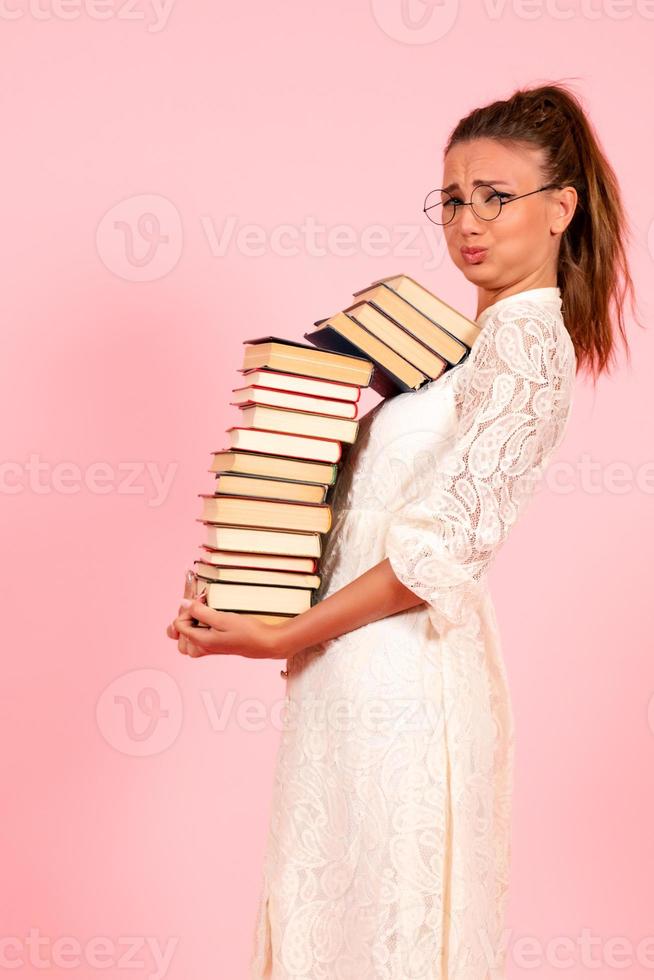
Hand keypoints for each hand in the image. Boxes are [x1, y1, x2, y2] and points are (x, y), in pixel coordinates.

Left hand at [165, 570, 286, 660]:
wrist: (264, 643)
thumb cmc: (247, 632)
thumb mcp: (223, 618)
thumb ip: (200, 612)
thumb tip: (184, 604)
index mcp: (201, 642)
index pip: (178, 625)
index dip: (187, 610)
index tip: (202, 602)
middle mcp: (201, 648)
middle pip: (178, 635)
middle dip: (185, 617)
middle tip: (200, 606)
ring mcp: (207, 649)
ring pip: (184, 640)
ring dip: (188, 626)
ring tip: (200, 615)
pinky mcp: (213, 647)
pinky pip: (194, 642)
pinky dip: (195, 631)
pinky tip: (205, 622)